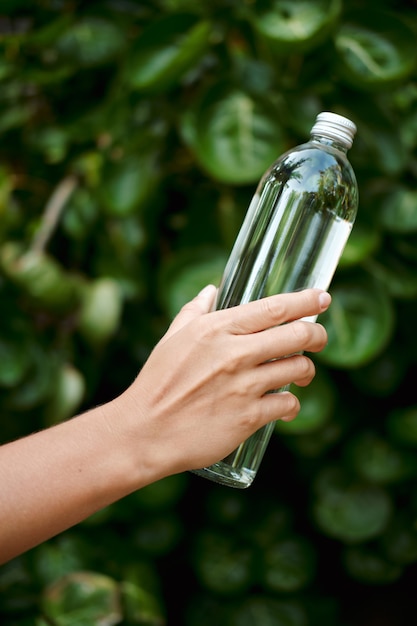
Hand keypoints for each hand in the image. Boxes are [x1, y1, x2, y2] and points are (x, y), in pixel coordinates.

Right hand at [116, 287, 330, 477]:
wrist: (144, 433)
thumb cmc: (157, 383)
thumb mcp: (172, 338)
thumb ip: (195, 310)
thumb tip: (212, 289)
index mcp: (217, 329)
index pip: (273, 308)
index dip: (305, 301)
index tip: (322, 297)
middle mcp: (235, 354)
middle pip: (297, 335)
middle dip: (317, 335)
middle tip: (318, 338)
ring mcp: (244, 387)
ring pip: (298, 368)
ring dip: (306, 370)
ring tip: (301, 374)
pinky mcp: (248, 418)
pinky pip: (287, 404)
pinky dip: (292, 404)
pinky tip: (285, 405)